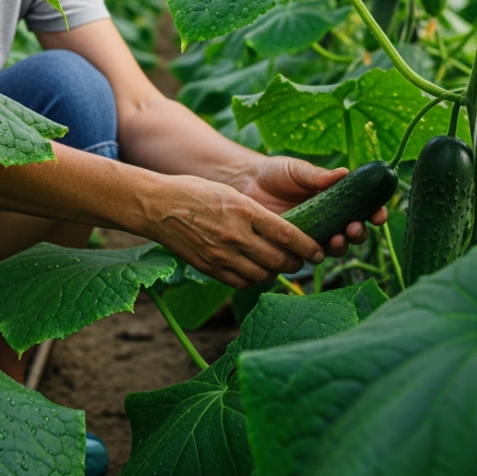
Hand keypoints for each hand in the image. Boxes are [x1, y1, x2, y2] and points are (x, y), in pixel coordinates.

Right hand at [140, 175, 330, 288]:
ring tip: (277, 266)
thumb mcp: (232, 194)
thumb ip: (258, 215)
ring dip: (275, 273)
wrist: (158, 206)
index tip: (319, 252)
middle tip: (300, 261)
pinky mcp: (209, 268)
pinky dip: (253, 280)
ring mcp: (221, 254)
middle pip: (278, 260)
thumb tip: (285, 234)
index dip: (308, 247)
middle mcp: (236, 235)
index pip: (288, 235)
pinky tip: (255, 271)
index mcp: (245, 210)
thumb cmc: (197, 193)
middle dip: (295, 264)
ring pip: (262, 275)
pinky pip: (241, 282)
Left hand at [229, 156, 388, 258]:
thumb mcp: (297, 170)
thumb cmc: (276, 173)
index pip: (363, 208)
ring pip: (336, 247)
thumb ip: (318, 175)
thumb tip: (345, 173)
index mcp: (337, 199)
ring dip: (341, 246)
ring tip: (336, 239)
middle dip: (359, 233)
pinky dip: (315, 254)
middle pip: (354, 232)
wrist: (247, 184)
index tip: (378, 215)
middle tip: (354, 228)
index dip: (374, 212)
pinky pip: (309, 256)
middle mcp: (330, 219)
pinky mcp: (295, 247)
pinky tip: (314, 250)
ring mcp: (314, 235)